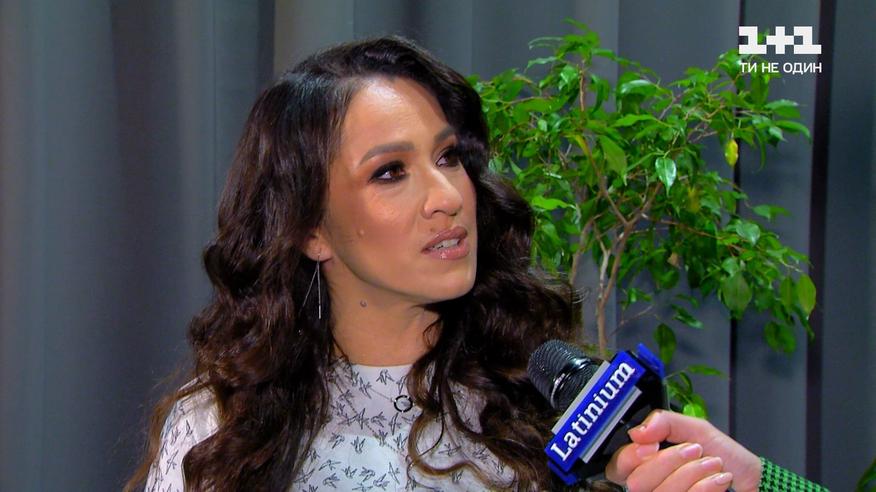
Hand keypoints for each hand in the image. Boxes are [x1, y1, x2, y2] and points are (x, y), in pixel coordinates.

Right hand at [606, 410, 761, 491]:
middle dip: (670, 461)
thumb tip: (638, 431)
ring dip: (693, 473)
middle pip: (637, 482)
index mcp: (645, 464)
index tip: (651, 445)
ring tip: (712, 464)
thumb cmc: (723, 457)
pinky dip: (705, 488)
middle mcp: (651, 487)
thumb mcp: (695, 429)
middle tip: (694, 450)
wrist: (750, 480)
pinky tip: (718, 481)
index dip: (630, 456)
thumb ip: (665, 422)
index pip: (618, 466)